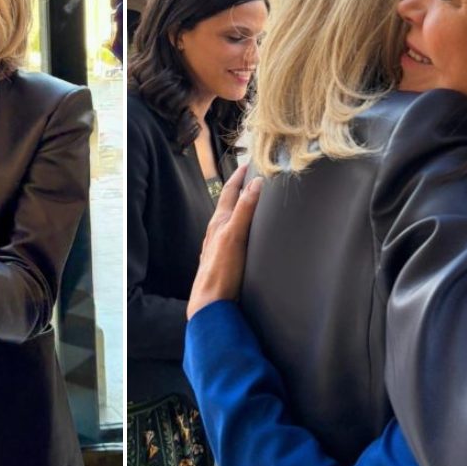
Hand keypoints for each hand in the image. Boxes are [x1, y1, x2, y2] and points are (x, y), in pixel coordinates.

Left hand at [187, 166, 261, 318]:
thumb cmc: (221, 270)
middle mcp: (216, 231)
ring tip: (251, 201)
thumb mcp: (234, 236)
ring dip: (240, 208)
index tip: (249, 163)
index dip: (239, 176)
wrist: (210, 302)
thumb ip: (244, 209)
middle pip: (228, 204)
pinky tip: (245, 235)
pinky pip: (232, 235)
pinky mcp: (223, 259)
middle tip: (253, 177)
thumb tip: (256, 183)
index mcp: (219, 222)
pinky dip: (241, 226)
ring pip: (230, 220)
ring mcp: (218, 245)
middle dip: (240, 189)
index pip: (229, 191)